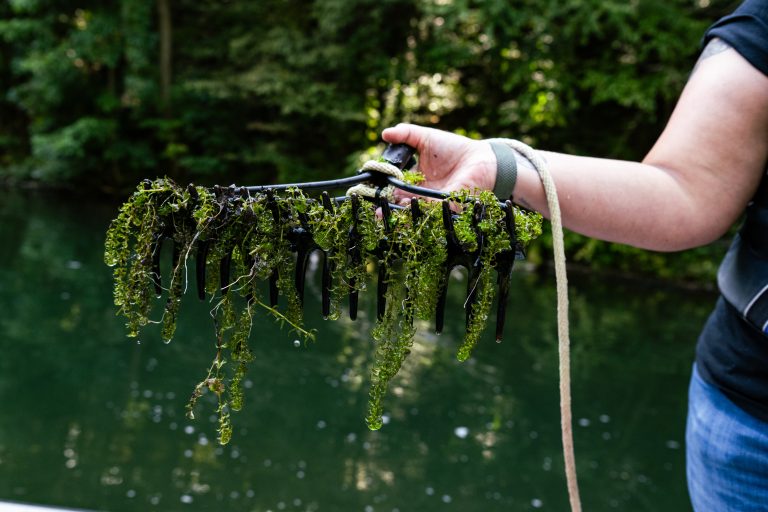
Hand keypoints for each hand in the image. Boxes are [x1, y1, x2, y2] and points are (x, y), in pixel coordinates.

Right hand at [381, 123, 496, 202]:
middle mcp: (420, 193)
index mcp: (414, 178)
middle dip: (383, 206)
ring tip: (380, 211)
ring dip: (395, 212)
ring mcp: (431, 202)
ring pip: (409, 211)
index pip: (393, 186)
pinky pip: (427, 212)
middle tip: (372, 205)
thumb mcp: (426, 137)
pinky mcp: (443, 207)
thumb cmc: (454, 148)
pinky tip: (403, 207)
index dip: (380, 188)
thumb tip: (384, 133)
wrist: (482, 159)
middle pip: (397, 202)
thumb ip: (406, 134)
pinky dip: (414, 212)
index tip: (368, 188)